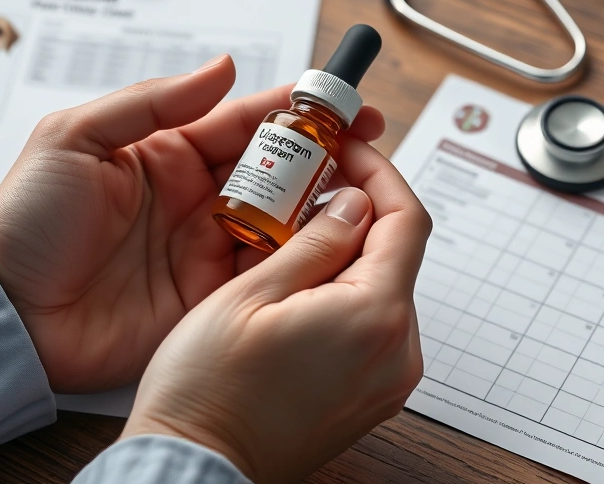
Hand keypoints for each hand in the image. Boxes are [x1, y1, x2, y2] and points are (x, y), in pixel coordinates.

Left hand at [0, 55, 384, 391]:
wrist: (8, 314)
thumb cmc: (27, 223)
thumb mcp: (75, 140)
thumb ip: (153, 102)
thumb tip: (223, 68)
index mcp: (166, 152)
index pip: (246, 122)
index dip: (299, 112)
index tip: (347, 105)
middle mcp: (195, 197)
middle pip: (276, 172)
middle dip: (326, 160)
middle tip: (370, 153)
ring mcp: (204, 248)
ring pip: (281, 222)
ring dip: (320, 209)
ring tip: (363, 198)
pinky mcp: (208, 297)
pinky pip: (265, 275)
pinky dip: (299, 262)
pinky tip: (329, 249)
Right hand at [120, 137, 431, 482]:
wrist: (198, 466)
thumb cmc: (208, 390)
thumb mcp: (252, 294)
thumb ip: (316, 241)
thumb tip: (355, 203)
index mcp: (374, 317)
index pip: (406, 219)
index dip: (379, 173)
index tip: (348, 150)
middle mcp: (396, 353)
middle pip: (398, 253)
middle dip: (360, 209)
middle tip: (309, 184)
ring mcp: (388, 381)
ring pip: (384, 287)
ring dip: (350, 251)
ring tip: (293, 234)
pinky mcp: (371, 397)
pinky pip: (373, 325)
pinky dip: (347, 292)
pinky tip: (301, 285)